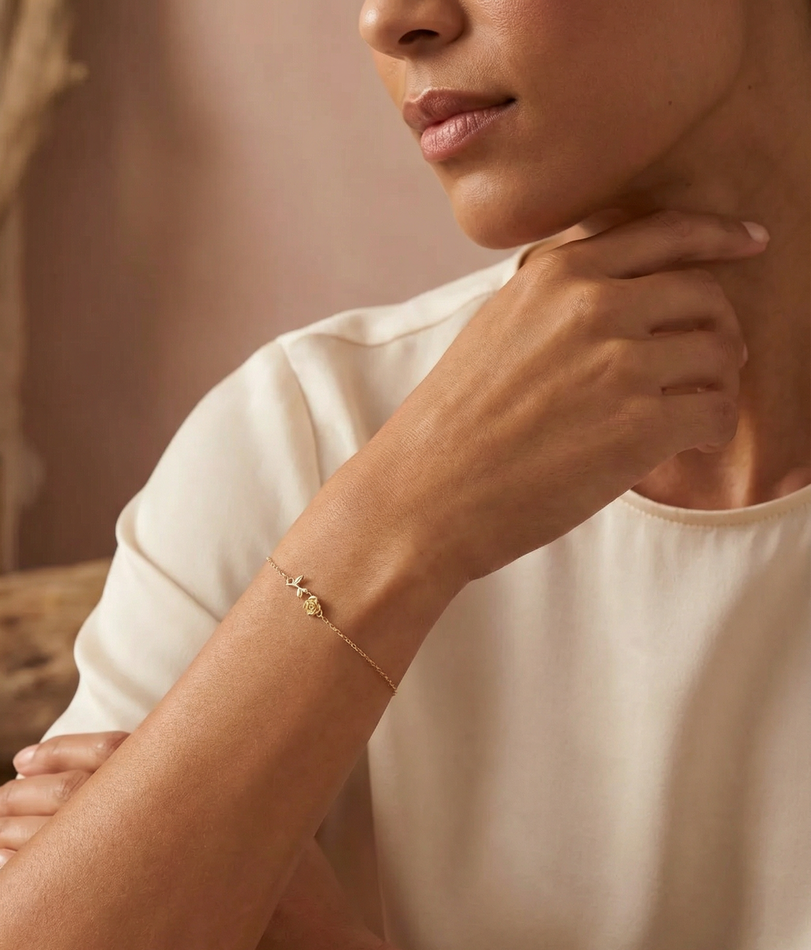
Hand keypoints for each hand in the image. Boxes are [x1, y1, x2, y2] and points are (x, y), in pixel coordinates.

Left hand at [0, 733, 407, 949]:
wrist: (316, 942)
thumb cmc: (301, 878)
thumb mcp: (271, 808)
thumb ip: (225, 772)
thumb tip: (185, 744)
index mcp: (194, 784)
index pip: (108, 754)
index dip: (59, 752)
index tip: (22, 757)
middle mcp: (169, 820)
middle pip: (71, 796)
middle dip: (18, 797)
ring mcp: (153, 869)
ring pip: (60, 841)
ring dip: (9, 834)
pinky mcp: (143, 911)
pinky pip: (66, 890)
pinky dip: (25, 877)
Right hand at [369, 209, 762, 584]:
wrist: (424, 492)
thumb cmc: (453, 422)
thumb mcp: (496, 328)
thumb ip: (558, 296)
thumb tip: (623, 287)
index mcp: (556, 274)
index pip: (665, 230)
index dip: (720, 234)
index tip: (751, 241)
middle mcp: (592, 306)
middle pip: (705, 293)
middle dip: (718, 328)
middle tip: (708, 364)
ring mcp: (618, 363)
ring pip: (721, 353)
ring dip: (716, 384)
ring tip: (686, 411)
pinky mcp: (638, 426)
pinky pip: (717, 413)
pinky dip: (710, 429)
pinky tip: (682, 445)